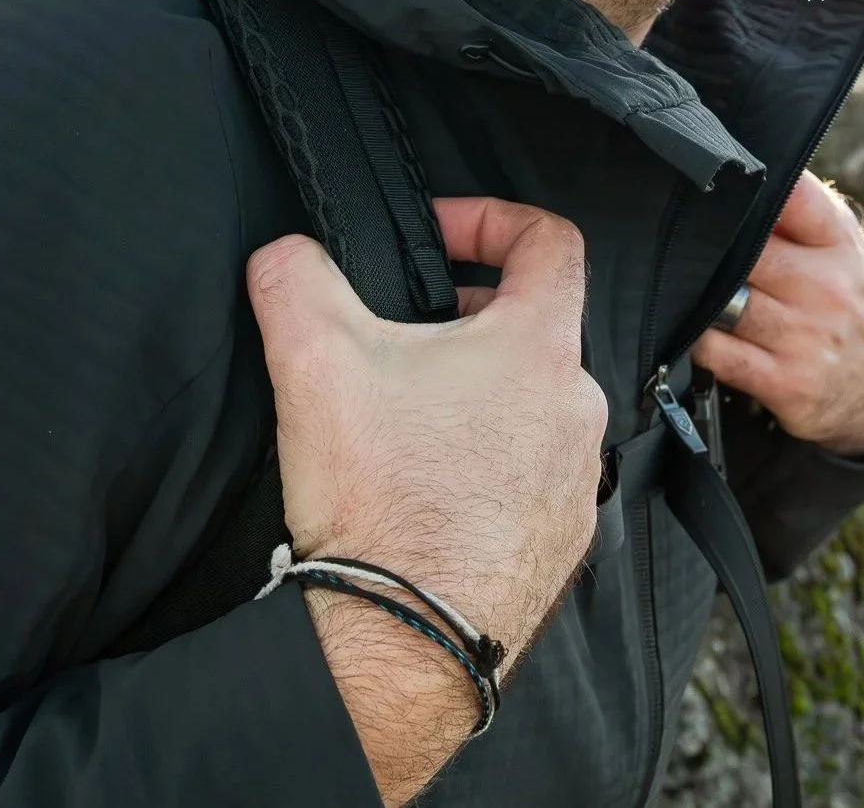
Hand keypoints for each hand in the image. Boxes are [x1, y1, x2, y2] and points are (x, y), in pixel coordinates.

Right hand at [248, 198, 606, 802]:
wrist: (398, 646)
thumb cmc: (377, 502)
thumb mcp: (312, 356)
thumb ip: (295, 275)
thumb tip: (286, 256)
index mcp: (539, 348)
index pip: (549, 241)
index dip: (488, 216)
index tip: (435, 234)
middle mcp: (577, 412)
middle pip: (534, 326)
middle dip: (464, 314)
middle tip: (398, 332)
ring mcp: (575, 486)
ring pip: (530, 404)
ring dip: (473, 392)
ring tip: (402, 415)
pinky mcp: (558, 546)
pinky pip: (527, 476)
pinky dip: (482, 463)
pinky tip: (421, 486)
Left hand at [691, 171, 863, 457]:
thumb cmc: (850, 301)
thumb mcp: (843, 248)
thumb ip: (799, 210)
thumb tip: (737, 166)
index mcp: (839, 243)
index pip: (794, 197)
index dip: (749, 185)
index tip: (711, 180)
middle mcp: (827, 288)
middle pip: (745, 250)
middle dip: (706, 244)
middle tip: (670, 234)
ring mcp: (806, 337)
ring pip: (725, 299)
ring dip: (692, 291)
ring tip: (671, 279)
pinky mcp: (786, 382)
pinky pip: (717, 351)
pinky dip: (694, 336)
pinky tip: (687, 324)